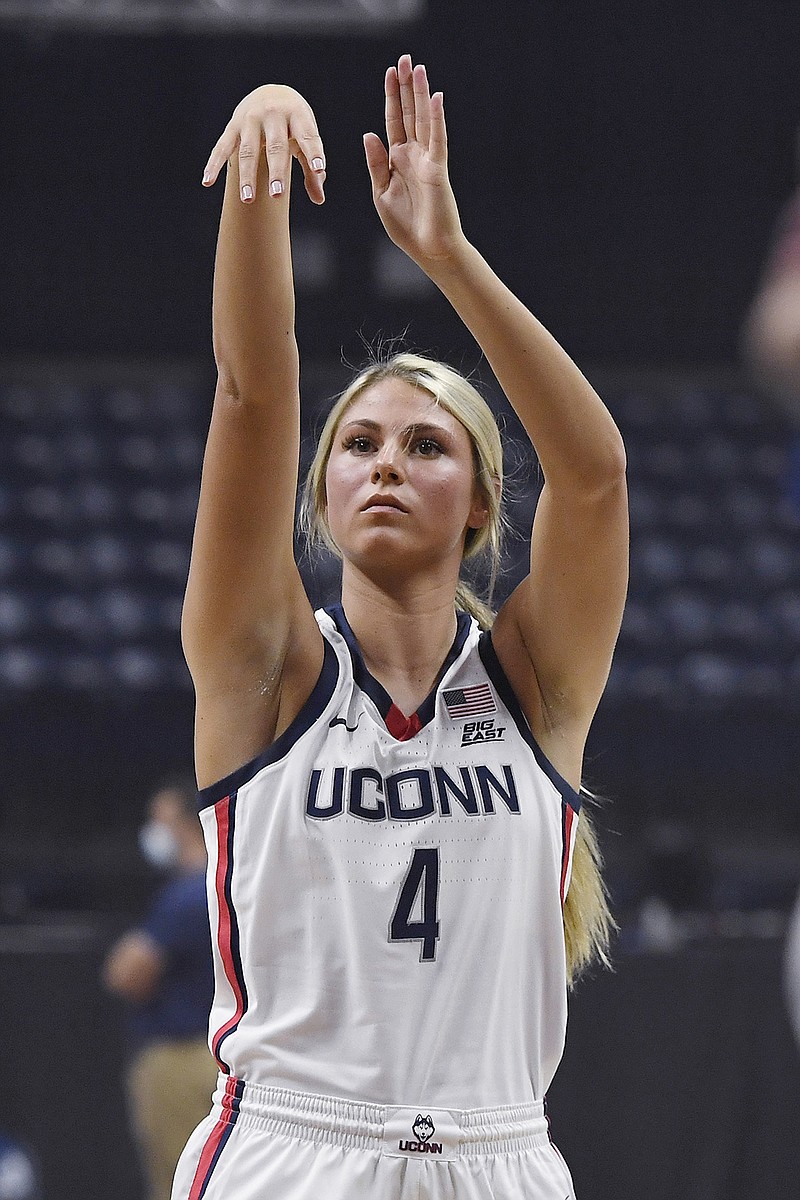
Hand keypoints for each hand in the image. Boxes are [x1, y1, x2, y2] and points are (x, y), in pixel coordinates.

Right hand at [202, 84, 325, 204]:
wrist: (269, 92)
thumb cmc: (293, 122)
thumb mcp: (305, 137)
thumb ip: (311, 167)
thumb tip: (319, 199)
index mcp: (297, 115)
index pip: (307, 136)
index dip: (313, 153)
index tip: (318, 169)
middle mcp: (273, 114)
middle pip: (276, 146)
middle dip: (276, 171)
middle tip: (278, 195)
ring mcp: (250, 119)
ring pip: (248, 151)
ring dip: (247, 176)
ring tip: (247, 200)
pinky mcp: (233, 126)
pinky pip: (222, 147)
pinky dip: (213, 164)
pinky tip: (207, 182)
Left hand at [364, 55, 463, 267]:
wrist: (428, 250)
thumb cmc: (407, 226)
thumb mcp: (381, 193)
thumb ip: (376, 164)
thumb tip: (369, 134)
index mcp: (398, 160)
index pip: (394, 121)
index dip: (392, 97)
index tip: (390, 72)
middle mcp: (414, 155)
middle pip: (409, 114)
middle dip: (406, 86)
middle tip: (406, 59)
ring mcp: (427, 160)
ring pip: (423, 120)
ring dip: (421, 94)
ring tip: (419, 68)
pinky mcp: (438, 171)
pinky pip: (437, 140)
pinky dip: (436, 120)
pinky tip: (436, 98)